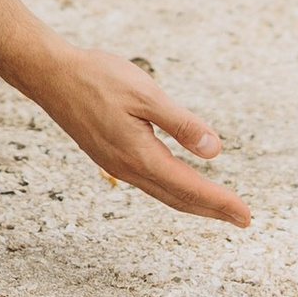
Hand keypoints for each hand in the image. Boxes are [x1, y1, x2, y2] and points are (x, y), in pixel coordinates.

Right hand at [34, 45, 251, 226]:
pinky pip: (150, 183)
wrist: (52, 76)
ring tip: (219, 208)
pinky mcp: (111, 156)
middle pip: (179, 198)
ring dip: (194, 203)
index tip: (245, 215)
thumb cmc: (98, 78)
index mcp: (140, 155)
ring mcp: (117, 165)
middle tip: (243, 220)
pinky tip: (180, 185)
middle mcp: (128, 168)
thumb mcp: (146, 94)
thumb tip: (215, 151)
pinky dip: (173, 190)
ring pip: (164, 193)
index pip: (189, 187)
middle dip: (212, 210)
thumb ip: (181, 123)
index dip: (220, 201)